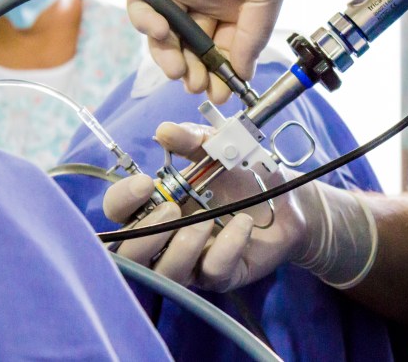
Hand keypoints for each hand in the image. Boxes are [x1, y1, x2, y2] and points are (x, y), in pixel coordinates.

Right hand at [103, 122, 377, 290]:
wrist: (288, 198)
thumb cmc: (243, 173)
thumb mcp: (218, 147)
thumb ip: (192, 140)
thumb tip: (165, 131)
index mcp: (156, 205)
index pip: (118, 211)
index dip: (122, 200)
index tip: (146, 183)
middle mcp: (166, 238)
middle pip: (128, 254)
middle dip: (145, 234)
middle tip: (174, 207)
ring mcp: (192, 261)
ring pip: (164, 273)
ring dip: (181, 247)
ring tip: (204, 222)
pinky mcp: (222, 275)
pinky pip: (212, 272)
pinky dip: (226, 248)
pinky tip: (242, 224)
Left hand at [127, 0, 291, 103]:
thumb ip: (253, 36)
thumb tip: (243, 74)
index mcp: (234, 10)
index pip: (223, 51)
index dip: (220, 74)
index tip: (220, 94)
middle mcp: (204, 2)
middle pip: (193, 47)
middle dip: (194, 70)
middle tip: (196, 86)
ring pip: (166, 34)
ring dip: (169, 55)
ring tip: (178, 70)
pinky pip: (142, 6)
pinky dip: (147, 24)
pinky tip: (162, 33)